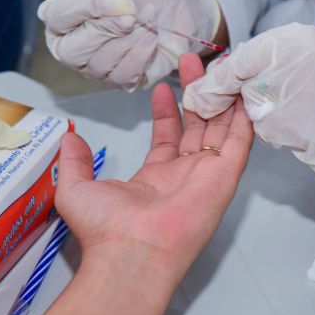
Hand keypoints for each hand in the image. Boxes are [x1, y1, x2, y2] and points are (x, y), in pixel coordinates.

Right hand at [38, 0, 221, 90]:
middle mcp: (73, 47)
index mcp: (62, 16)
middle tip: (132, 15)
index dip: (86, 9)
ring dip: (128, 41)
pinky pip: (124, 77)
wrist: (177, 3)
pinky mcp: (124, 81)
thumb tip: (116, 8)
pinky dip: (141, 55)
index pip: (57, 17)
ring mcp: (96, 68)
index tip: (118, 0)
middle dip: (107, 30)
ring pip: (100, 65)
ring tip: (149, 19)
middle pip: (72, 51)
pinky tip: (153, 37)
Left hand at [55, 53, 252, 282]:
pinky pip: (240, 141)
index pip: (168, 136)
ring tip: (219, 66)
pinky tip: (243, 92)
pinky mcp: (225, 175)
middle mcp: (185, 174)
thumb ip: (74, 161)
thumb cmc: (105, 229)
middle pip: (199, 125)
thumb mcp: (75, 189)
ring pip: (221, 128)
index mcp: (155, 177)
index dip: (168, 110)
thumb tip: (69, 139)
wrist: (131, 251)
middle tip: (195, 63)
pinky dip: (244, 117)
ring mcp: (207, 174)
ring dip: (222, 98)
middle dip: (198, 93)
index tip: (164, 86)